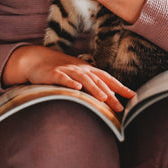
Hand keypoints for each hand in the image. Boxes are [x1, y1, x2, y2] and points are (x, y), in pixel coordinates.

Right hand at [3, 45, 133, 111]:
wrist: (35, 59)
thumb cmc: (58, 70)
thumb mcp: (76, 76)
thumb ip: (90, 84)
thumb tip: (108, 97)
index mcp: (87, 70)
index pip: (106, 78)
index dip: (119, 86)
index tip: (133, 96)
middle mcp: (79, 69)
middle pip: (98, 80)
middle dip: (110, 94)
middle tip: (120, 108)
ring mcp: (67, 70)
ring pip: (83, 79)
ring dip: (94, 87)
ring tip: (103, 97)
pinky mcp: (53, 73)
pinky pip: (62, 78)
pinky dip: (70, 82)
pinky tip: (76, 87)